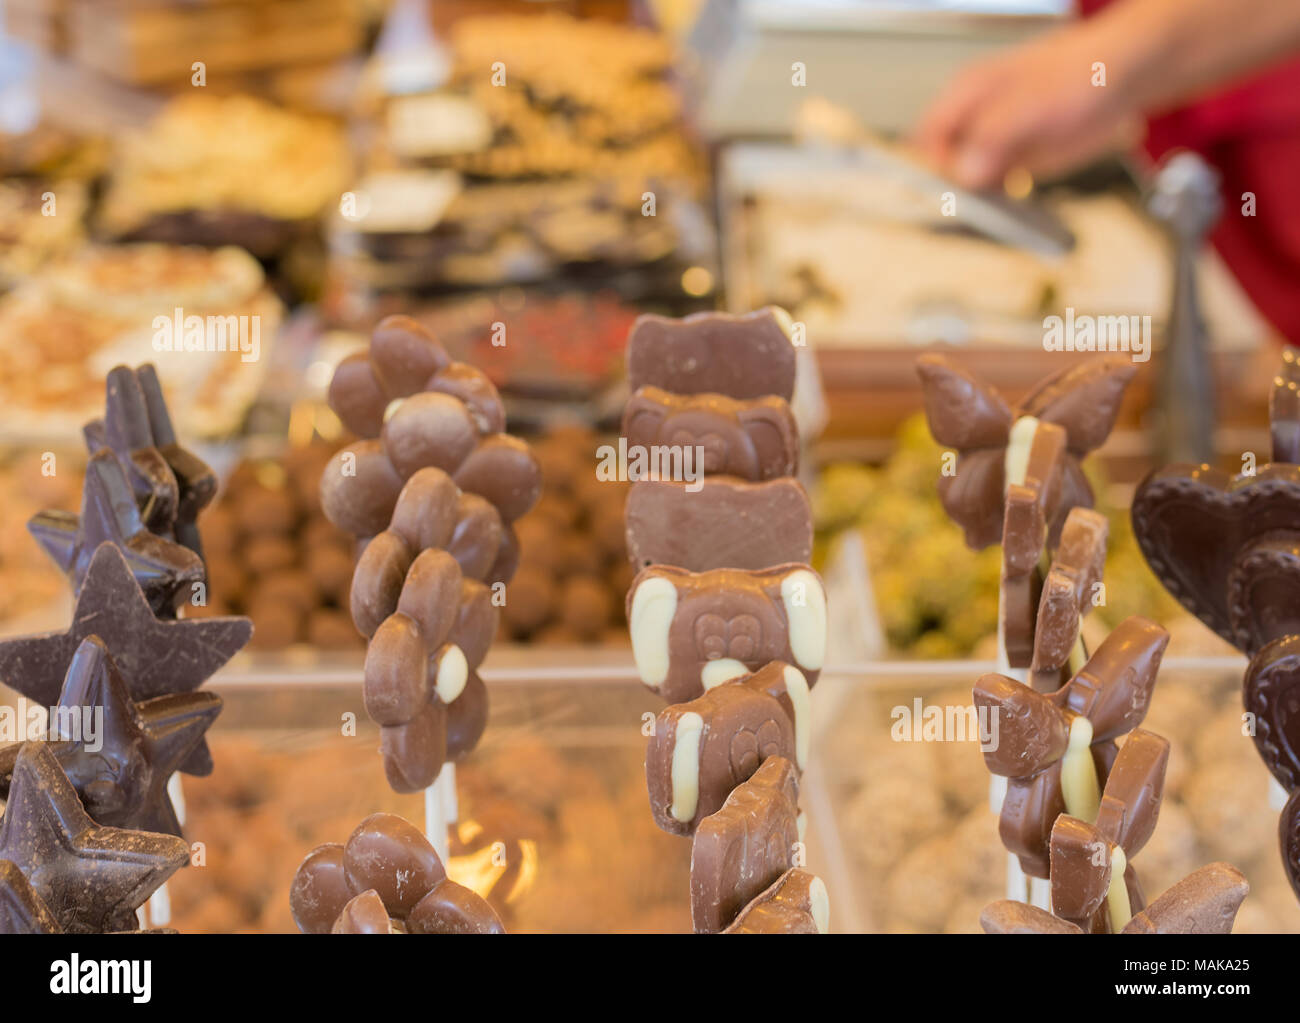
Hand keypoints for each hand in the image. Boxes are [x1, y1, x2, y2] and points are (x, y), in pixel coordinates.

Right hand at [913, 23, 1140, 189]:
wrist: (1121, 80)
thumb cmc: (1081, 73)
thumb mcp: (1033, 101)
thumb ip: (994, 135)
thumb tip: (963, 172)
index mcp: (966, 94)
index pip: (927, 138)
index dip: (934, 165)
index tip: (954, 188)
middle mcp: (973, 122)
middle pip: (941, 165)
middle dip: (952, 189)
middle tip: (976, 203)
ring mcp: (992, 145)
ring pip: (964, 183)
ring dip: (974, 201)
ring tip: (995, 207)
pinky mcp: (1012, 164)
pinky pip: (991, 191)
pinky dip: (996, 204)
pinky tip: (1010, 206)